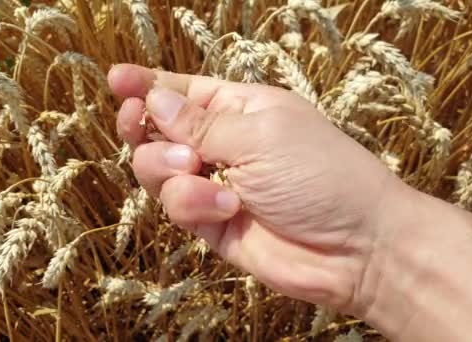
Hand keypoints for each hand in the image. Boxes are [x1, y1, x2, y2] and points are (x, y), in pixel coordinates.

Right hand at [108, 64, 405, 313]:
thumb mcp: (261, 134)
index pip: (184, 92)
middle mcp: (223, 143)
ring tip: (196, 168)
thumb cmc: (321, 174)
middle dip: (143, 126)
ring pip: (157, 169)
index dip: (148, 84)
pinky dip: (192, 203)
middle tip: (136, 122)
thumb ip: (201, 123)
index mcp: (240, 108)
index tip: (116, 79)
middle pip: (157, 129)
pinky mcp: (211, 222)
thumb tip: (154, 98)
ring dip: (167, 166)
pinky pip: (177, 205)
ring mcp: (214, 183)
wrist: (356, 247)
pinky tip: (226, 208)